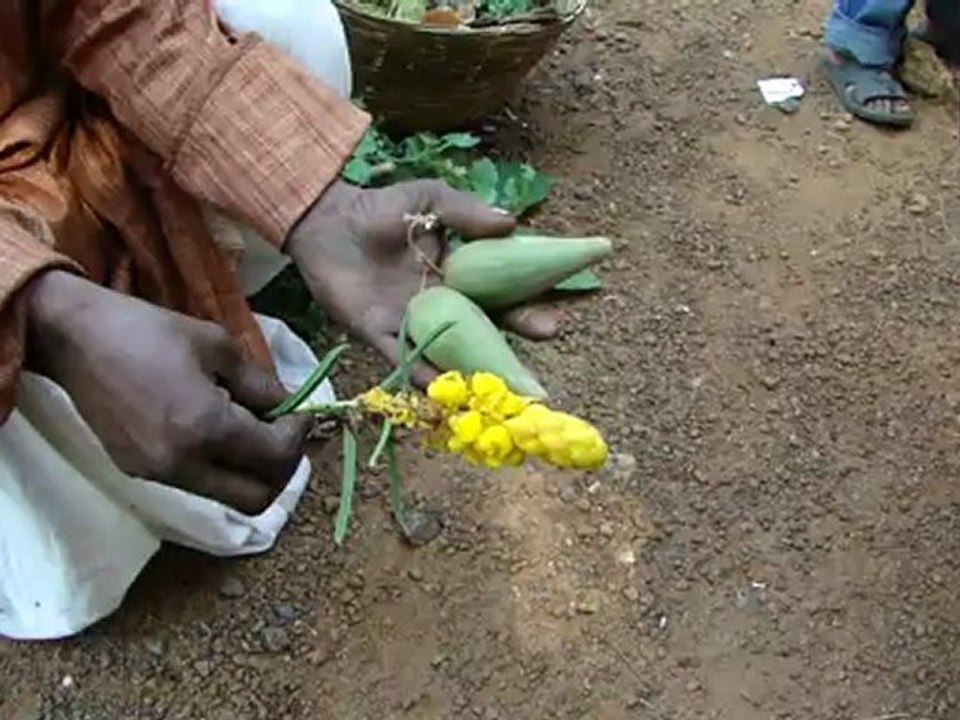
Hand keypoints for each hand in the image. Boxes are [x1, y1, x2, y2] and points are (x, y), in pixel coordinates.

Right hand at [26, 271, 312, 513]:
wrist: (74, 338)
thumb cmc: (147, 330)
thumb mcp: (217, 344)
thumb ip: (259, 383)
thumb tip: (287, 407)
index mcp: (205, 427)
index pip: (276, 456)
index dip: (299, 435)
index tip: (300, 411)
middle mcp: (183, 463)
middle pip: (258, 499)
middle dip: (281, 469)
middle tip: (283, 433)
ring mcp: (158, 474)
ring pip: (227, 498)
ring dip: (251, 473)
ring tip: (251, 431)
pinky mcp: (138, 473)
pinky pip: (197, 484)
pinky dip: (220, 467)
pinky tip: (216, 432)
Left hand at [287, 180, 560, 384]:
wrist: (330, 221)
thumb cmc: (384, 207)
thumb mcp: (431, 199)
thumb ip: (466, 212)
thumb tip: (511, 222)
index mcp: (461, 276)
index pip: (502, 297)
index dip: (527, 309)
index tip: (552, 322)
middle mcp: (443, 304)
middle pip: (482, 332)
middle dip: (509, 348)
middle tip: (529, 362)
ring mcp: (414, 322)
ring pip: (449, 352)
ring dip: (471, 370)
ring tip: (496, 389)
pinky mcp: (381, 332)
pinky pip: (405, 358)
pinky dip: (422, 373)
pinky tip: (441, 388)